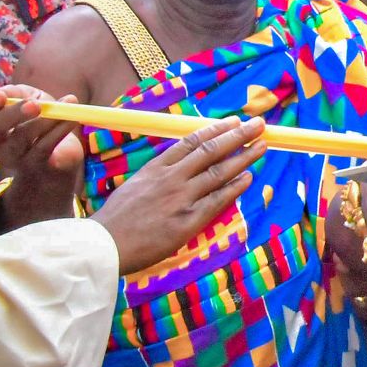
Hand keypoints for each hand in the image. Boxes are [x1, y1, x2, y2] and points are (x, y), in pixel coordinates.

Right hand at [0, 86, 84, 190]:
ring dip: (43, 121)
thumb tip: (7, 94)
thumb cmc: (37, 119)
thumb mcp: (26, 98)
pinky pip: (44, 147)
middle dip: (11, 115)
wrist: (59, 154)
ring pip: (21, 139)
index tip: (0, 95)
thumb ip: (16, 92)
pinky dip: (59, 130)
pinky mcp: (36, 165)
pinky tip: (71, 118)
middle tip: (33, 104)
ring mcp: (14, 157)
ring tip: (62, 105)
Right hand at [93, 116, 264, 273]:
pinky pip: (217, 200)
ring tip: (262, 146)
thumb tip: (181, 162)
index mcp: (156, 167)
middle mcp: (171, 178)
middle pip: (211, 151)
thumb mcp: (135, 184)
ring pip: (219, 172)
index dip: (216, 129)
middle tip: (259, 124)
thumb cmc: (117, 219)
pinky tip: (249, 177)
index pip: (192, 141)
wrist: (104, 245)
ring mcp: (181, 199)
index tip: (234, 120)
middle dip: (238, 135)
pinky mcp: (188, 221)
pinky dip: (235, 187)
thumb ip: (159, 172)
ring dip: (244, 157)